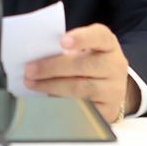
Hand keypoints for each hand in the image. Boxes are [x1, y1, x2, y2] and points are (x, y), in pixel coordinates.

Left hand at [23, 23, 138, 122]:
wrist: (111, 88)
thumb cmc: (90, 63)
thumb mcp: (85, 50)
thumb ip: (66, 48)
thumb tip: (37, 53)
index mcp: (108, 44)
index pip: (99, 36)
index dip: (81, 38)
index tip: (62, 42)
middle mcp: (115, 65)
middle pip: (84, 65)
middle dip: (53, 67)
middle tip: (30, 69)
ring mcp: (114, 89)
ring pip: (80, 88)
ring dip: (52, 86)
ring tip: (32, 83)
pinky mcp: (109, 109)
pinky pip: (81, 107)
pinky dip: (61, 101)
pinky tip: (46, 98)